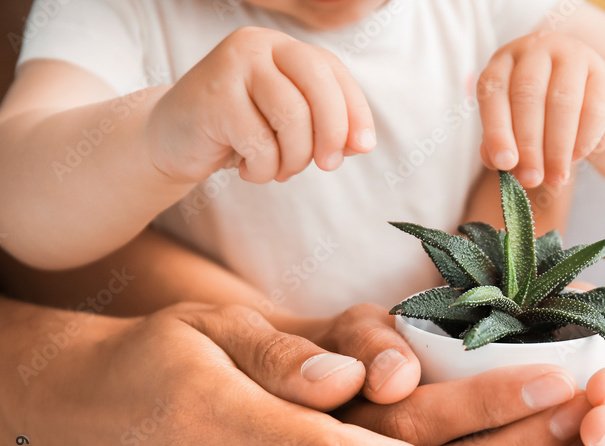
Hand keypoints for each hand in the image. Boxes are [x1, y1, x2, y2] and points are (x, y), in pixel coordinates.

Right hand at [147, 26, 375, 184]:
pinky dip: (262, 170)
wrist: (171, 140)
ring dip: (293, 159)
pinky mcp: (213, 97)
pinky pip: (261, 144)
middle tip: (327, 166)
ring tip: (277, 169)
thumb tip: (359, 143)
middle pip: (318, 86)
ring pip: (292, 118)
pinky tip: (246, 169)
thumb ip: (324, 126)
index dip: (355, 111)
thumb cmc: (239, 132)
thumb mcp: (286, 125)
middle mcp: (258, 45)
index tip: (363, 147)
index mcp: (283, 47)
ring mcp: (232, 66)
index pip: (333, 72)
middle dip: (332, 133)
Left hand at [478, 31, 604, 187]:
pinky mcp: (604, 73)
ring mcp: (572, 55)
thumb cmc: (542, 118)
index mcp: (504, 60)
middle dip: (529, 144)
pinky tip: (576, 159)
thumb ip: (500, 142)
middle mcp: (536, 49)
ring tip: (554, 178)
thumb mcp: (515, 126)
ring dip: (556, 148)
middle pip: (527, 95)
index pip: (493, 90)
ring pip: (561, 102)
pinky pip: (593, 109)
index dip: (496, 129)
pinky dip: (582, 140)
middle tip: (531, 179)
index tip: (504, 164)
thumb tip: (498, 163)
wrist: (591, 105)